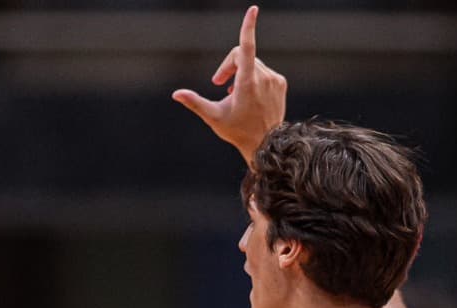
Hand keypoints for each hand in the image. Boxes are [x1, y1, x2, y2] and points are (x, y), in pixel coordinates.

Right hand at [172, 6, 287, 163]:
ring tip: (233, 93)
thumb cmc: (238, 131)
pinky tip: (248, 95)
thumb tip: (176, 94)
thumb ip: (195, 103)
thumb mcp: (214, 117)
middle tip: (218, 83)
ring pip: (252, 63)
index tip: (253, 10)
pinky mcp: (281, 83)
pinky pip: (263, 72)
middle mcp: (264, 77)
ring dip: (240, 73)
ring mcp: (274, 80)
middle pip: (242, 56)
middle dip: (228, 66)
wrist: (267, 145)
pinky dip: (253, 78)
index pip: (246, 48)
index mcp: (247, 82)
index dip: (248, 27)